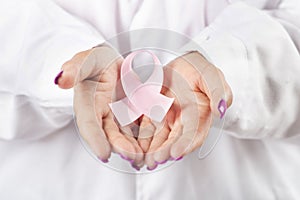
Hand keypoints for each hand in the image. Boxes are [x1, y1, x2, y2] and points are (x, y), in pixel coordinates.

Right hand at [55, 45, 143, 167]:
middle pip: (108, 134)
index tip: (104, 154)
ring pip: (124, 136)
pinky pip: (136, 129)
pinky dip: (143, 139)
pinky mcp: (129, 116)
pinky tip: (152, 148)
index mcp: (86, 104)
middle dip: (120, 147)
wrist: (109, 63)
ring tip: (143, 158)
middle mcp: (99, 115)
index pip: (88, 123)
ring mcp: (115, 117)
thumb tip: (60, 79)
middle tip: (132, 157)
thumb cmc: (95, 61)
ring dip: (132, 148)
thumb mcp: (86, 60)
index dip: (95, 139)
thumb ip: (75, 69)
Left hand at [141, 52, 232, 169]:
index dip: (185, 144)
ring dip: (152, 150)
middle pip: (174, 140)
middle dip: (165, 151)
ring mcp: (167, 118)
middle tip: (155, 160)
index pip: (194, 133)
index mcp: (199, 115)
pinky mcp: (153, 113)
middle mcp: (183, 121)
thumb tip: (221, 110)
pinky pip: (146, 126)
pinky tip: (136, 147)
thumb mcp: (211, 75)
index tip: (176, 153)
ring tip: (144, 161)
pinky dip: (142, 138)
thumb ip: (218, 91)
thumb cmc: (199, 70)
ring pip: (159, 137)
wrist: (182, 63)